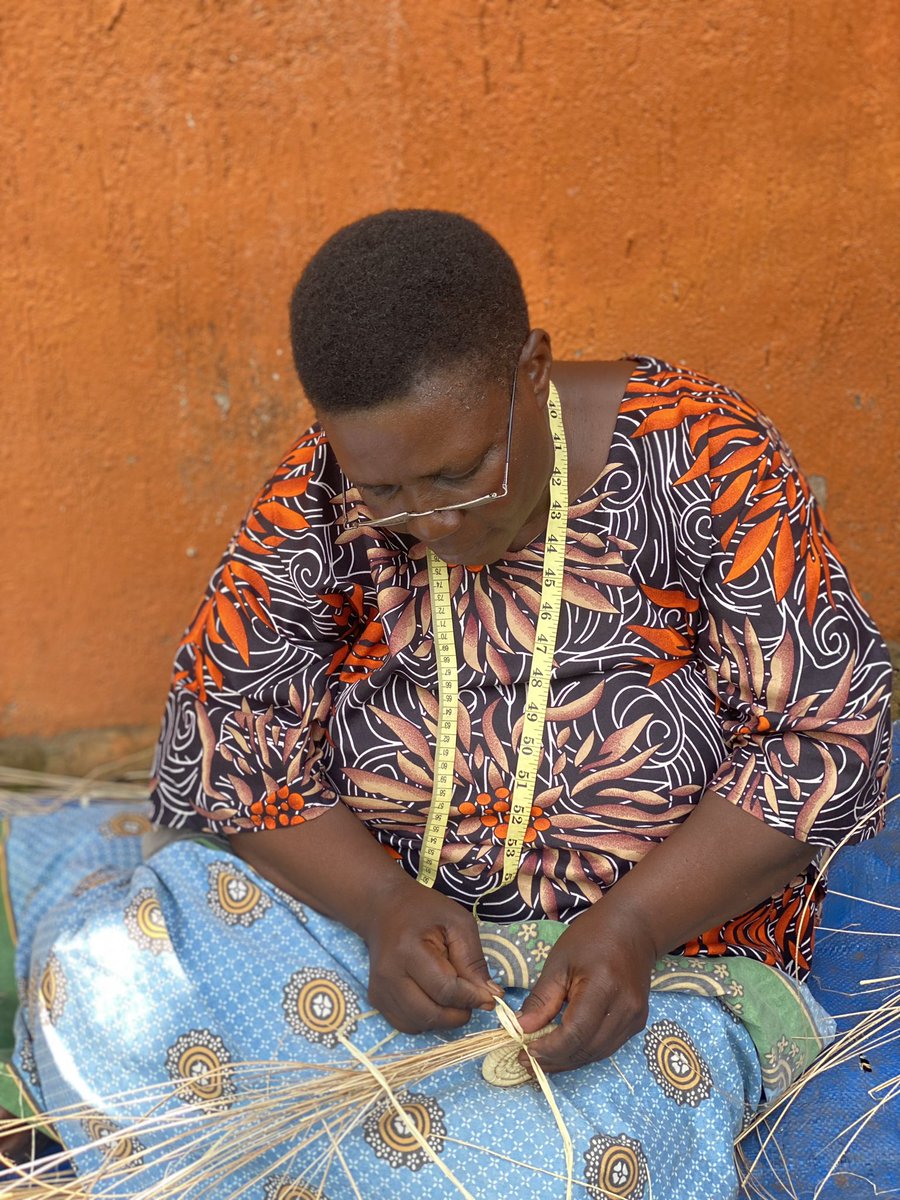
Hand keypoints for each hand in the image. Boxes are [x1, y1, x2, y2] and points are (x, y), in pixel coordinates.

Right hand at [358, 874, 501, 1032]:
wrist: (383, 908)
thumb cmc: (424, 911)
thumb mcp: (458, 923)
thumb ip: (473, 960)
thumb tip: (490, 996)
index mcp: (408, 951)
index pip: (445, 990)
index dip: (472, 998)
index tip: (491, 997)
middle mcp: (388, 975)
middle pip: (431, 1014)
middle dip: (460, 1013)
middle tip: (473, 999)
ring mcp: (379, 990)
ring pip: (419, 1024)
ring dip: (444, 1019)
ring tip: (453, 996)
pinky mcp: (377, 1000)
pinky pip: (407, 1024)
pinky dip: (426, 1020)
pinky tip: (433, 999)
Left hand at [516, 901, 657, 1072]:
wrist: (634, 928)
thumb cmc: (592, 937)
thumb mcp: (560, 961)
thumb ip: (542, 998)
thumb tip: (523, 1028)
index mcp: (603, 987)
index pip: (575, 1033)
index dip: (549, 1049)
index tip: (524, 1051)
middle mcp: (625, 1008)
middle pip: (586, 1049)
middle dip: (555, 1060)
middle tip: (527, 1061)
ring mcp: (635, 1017)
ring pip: (598, 1054)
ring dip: (568, 1061)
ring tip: (542, 1060)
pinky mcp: (638, 1022)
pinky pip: (608, 1047)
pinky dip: (584, 1052)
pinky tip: (565, 1049)